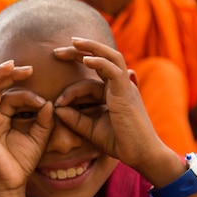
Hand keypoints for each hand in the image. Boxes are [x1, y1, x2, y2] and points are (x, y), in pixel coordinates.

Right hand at [0, 61, 53, 194]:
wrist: (12, 186)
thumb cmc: (22, 162)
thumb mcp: (39, 136)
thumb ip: (44, 118)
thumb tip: (48, 102)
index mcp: (1, 116)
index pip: (11, 96)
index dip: (27, 94)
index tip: (44, 102)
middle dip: (8, 75)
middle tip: (28, 68)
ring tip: (9, 67)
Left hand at [52, 37, 165, 170]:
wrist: (141, 155)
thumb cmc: (119, 142)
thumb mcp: (90, 129)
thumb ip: (74, 118)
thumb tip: (56, 108)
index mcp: (112, 92)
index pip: (88, 81)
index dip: (69, 90)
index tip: (56, 103)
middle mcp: (120, 85)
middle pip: (101, 59)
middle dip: (79, 51)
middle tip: (57, 51)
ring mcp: (125, 87)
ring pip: (111, 57)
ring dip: (92, 47)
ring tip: (74, 42)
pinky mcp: (126, 92)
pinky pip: (114, 71)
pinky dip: (100, 62)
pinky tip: (86, 59)